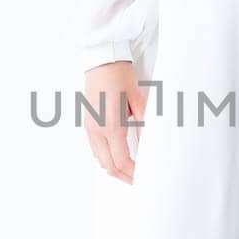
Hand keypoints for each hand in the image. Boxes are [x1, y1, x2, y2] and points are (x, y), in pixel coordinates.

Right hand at [83, 60, 145, 182]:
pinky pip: (95, 149)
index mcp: (111, 126)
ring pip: (99, 159)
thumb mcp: (139, 101)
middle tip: (139, 179)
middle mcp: (96, 129)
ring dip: (114, 168)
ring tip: (131, 169)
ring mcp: (89, 127)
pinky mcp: (87, 123)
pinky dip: (106, 158)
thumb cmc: (121, 75)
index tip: (145, 177)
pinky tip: (118, 155)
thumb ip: (145, 126)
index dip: (134, 173)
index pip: (122, 161)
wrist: (102, 59)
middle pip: (108, 166)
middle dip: (124, 176)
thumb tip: (151, 147)